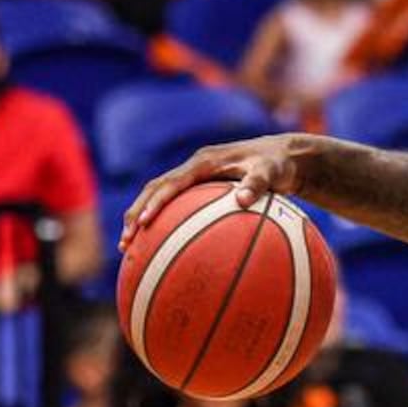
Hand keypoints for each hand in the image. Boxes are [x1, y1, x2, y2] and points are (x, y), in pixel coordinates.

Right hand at [119, 133, 305, 245]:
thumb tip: (241, 200)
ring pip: (158, 198)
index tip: (144, 223)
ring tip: (127, 248)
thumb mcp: (272, 171)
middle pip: (154, 190)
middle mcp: (193, 168)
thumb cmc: (277, 165)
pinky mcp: (199, 189)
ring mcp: (194, 178)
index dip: (155, 202)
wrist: (282, 157)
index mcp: (204, 162)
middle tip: (125, 241)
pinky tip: (159, 249)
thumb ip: (258, 183)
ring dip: (141, 219)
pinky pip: (174, 206)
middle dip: (136, 214)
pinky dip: (162, 224)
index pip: (171, 182)